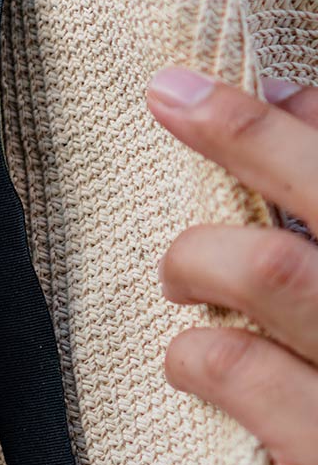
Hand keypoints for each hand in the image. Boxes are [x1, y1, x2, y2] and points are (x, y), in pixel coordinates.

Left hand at [146, 66, 317, 464]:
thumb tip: (293, 99)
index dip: (297, 125)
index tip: (237, 88)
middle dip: (250, 136)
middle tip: (168, 98)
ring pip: (287, 272)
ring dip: (209, 256)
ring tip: (181, 276)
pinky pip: (250, 377)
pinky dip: (202, 351)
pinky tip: (191, 358)